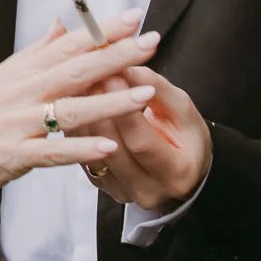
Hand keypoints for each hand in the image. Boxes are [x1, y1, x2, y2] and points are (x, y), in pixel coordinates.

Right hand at [0, 16, 161, 208]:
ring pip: (70, 110)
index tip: (135, 17)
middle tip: (151, 41)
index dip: (102, 31)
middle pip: (75, 70)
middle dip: (116, 55)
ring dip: (110, 102)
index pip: (67, 45)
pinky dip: (80, 150)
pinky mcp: (13, 156)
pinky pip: (51, 153)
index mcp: (19, 73)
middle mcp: (20, 93)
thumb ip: (33, 53)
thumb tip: (59, 24)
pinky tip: (109, 148)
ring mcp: (17, 124)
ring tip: (145, 93)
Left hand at [83, 64, 210, 213]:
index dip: (123, 107)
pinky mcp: (103, 187)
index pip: (140, 141)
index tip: (113, 75)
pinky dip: (77, 131)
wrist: (181, 167)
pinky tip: (75, 106)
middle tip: (89, 76)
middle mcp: (148, 190)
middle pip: (112, 148)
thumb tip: (129, 68)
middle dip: (98, 109)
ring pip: (92, 154)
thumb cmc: (185, 136)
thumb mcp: (183, 110)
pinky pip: (83, 158)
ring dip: (82, 118)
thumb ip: (158, 89)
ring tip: (79, 86)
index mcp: (176, 172)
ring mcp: (122, 192)